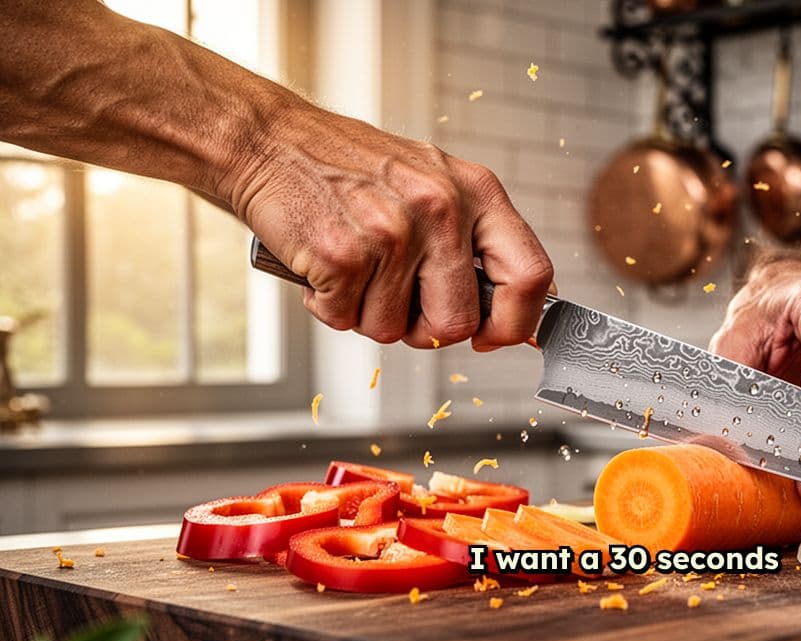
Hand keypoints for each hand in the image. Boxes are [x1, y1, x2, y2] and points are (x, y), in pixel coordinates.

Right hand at [224, 103, 552, 349]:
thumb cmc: (352, 169)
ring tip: (354, 266)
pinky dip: (328, 306)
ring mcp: (392, 232)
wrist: (271, 142)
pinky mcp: (342, 255)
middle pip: (458, 323)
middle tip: (395, 297)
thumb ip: (476, 240)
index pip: (530, 275)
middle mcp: (441, 208)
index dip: (516, 323)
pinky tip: (323, 266)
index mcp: (476, 191)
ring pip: (394, 330)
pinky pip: (346, 320)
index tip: (493, 337)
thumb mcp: (435, 183)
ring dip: (367, 314)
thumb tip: (513, 308)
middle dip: (423, 329)